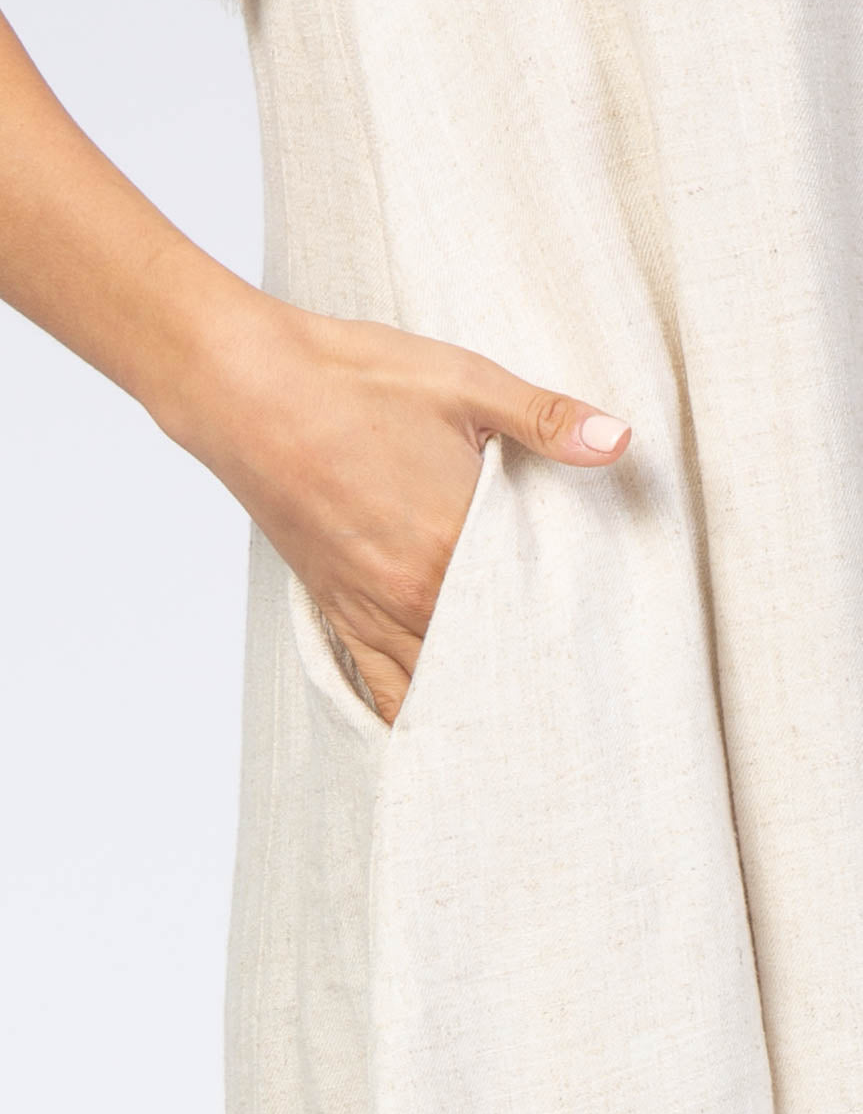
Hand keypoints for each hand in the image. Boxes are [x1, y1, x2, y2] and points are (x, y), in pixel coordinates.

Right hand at [162, 293, 631, 725]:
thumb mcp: (462, 383)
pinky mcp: (333, 607)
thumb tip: (619, 440)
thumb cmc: (348, 380)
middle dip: (528, 686)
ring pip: (431, 688)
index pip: (529, 618)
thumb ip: (545, 420)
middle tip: (573, 711)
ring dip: (471, 705)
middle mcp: (409, 594)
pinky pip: (376, 683)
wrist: (243, 386)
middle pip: (484, 667)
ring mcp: (366, 607)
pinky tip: (432, 726)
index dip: (571, 643)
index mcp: (451, 543)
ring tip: (516, 732)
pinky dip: (408, 708)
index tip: (606, 666)